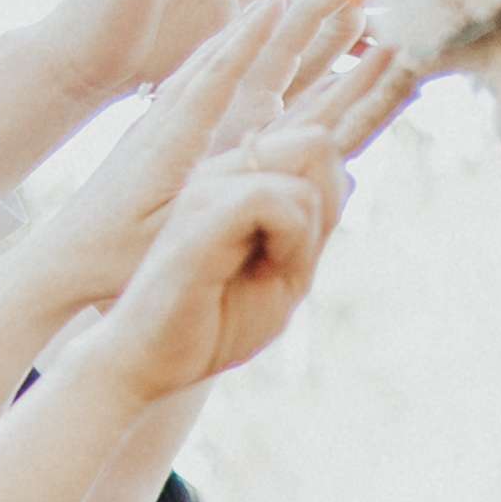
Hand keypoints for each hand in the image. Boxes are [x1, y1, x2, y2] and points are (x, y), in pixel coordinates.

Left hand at [8, 0, 290, 319]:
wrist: (60, 261)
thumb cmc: (114, 261)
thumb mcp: (174, 237)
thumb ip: (223, 203)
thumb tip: (277, 175)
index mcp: (168, 141)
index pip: (215, 77)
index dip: (250, 38)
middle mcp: (158, 122)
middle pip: (211, 58)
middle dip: (252, 22)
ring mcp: (151, 127)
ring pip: (198, 67)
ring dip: (235, 36)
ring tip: (266, 7)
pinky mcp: (147, 139)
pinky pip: (188, 87)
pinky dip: (217, 62)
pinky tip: (226, 59)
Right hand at [94, 134, 348, 406]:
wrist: (150, 359)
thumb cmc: (214, 322)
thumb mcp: (285, 275)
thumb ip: (314, 228)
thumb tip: (350, 178)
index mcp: (240, 180)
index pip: (318, 146)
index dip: (332, 199)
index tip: (302, 251)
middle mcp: (223, 171)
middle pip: (318, 142)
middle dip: (327, 207)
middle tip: (294, 258)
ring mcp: (210, 188)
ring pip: (303, 167)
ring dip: (307, 232)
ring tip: (273, 271)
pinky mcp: (201, 218)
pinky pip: (269, 198)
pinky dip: (290, 240)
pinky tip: (268, 271)